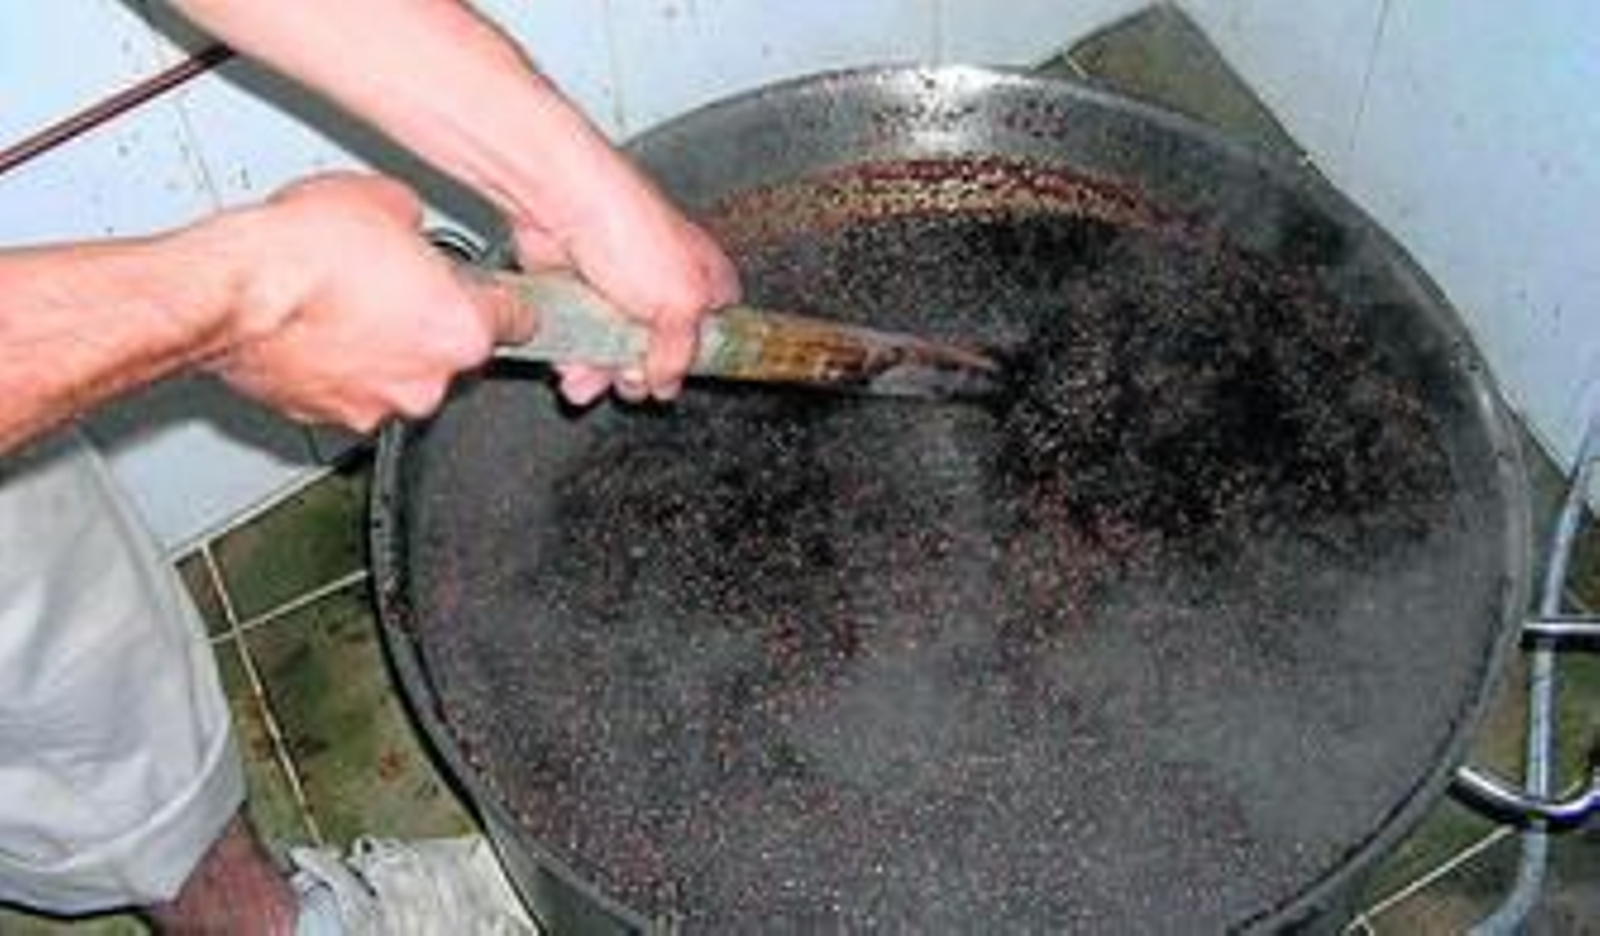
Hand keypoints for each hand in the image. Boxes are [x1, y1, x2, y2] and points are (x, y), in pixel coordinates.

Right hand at [206, 172, 532, 431]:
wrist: (231, 288)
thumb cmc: (306, 250)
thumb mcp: (385, 201)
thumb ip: (418, 228)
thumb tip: (410, 229)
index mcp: (460, 331)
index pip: (516, 323)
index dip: (502, 305)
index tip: (496, 299)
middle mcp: (427, 381)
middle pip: (449, 354)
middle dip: (427, 325)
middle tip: (392, 289)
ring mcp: (375, 406)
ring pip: (397, 378)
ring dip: (380, 350)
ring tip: (343, 308)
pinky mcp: (327, 418)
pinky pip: (348, 392)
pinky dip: (338, 370)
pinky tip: (315, 332)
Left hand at [511, 156, 739, 403]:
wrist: (561, 204)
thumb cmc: (629, 231)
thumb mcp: (681, 304)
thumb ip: (681, 354)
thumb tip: (667, 383)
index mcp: (707, 283)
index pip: (716, 337)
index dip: (695, 363)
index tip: (671, 379)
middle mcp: (666, 288)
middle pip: (660, 355)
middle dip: (638, 375)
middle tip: (627, 377)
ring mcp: (622, 294)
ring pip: (615, 352)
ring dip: (598, 374)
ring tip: (585, 379)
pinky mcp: (582, 297)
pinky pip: (582, 341)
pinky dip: (572, 358)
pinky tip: (568, 364)